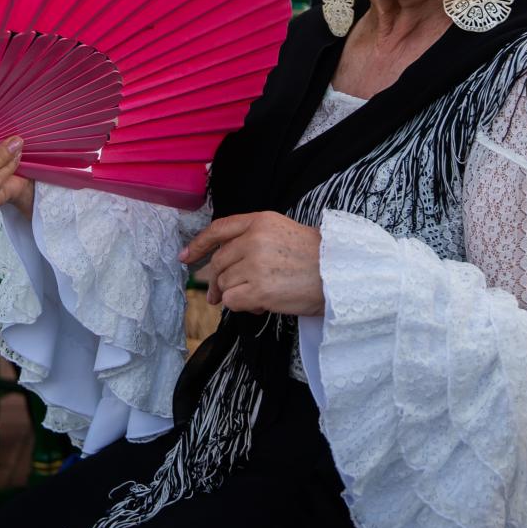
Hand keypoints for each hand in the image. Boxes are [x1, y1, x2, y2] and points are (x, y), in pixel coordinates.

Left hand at [180, 212, 323, 315]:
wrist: (341, 275)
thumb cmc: (317, 258)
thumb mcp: (283, 233)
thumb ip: (252, 240)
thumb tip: (217, 267)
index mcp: (260, 221)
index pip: (219, 229)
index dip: (199, 244)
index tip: (185, 257)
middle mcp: (254, 239)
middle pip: (218, 262)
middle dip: (216, 280)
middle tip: (216, 294)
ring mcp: (255, 264)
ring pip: (224, 284)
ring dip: (236, 294)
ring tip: (260, 296)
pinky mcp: (258, 290)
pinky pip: (232, 301)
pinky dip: (242, 307)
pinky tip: (261, 305)